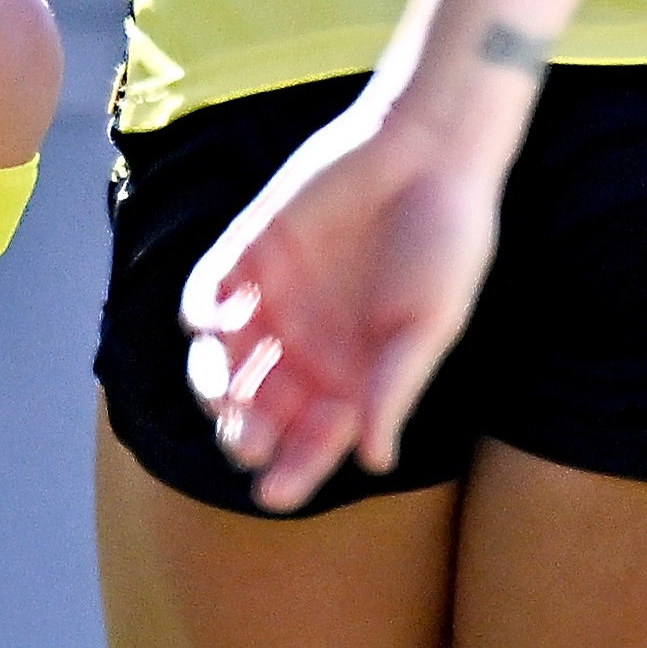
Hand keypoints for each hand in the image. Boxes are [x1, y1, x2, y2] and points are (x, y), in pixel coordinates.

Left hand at [178, 90, 506, 510]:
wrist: (428, 151)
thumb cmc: (445, 244)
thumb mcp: (428, 324)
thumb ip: (393, 388)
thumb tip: (373, 461)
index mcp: (355, 378)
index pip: (314, 441)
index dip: (293, 473)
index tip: (272, 495)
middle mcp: (309, 348)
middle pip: (260, 411)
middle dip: (246, 433)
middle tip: (244, 441)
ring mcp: (276, 300)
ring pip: (224, 361)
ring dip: (214, 383)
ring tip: (219, 394)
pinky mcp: (251, 252)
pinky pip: (210, 293)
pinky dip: (201, 312)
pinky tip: (209, 323)